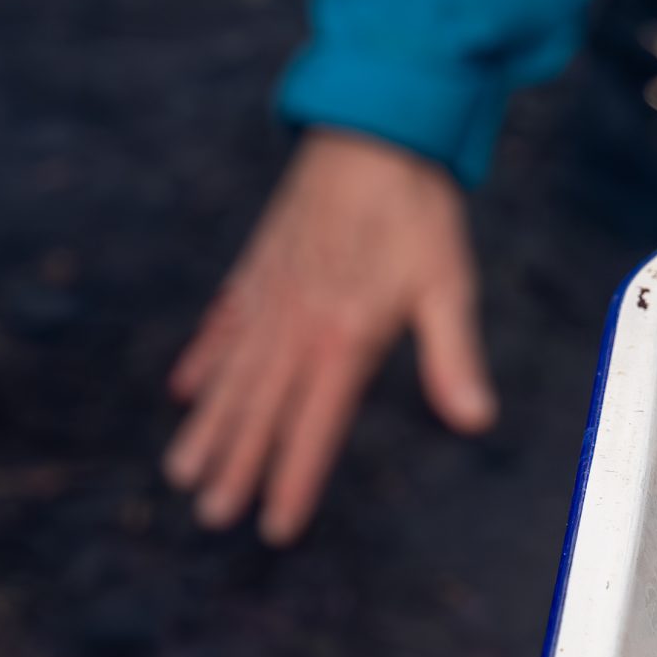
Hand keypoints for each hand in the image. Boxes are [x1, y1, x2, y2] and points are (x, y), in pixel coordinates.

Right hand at [165, 129, 495, 543]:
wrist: (372, 128)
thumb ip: (454, 357)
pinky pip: (225, 324)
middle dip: (235, 466)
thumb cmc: (418, 209)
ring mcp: (271, 295)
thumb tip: (476, 420)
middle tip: (208, 515)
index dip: (293, 480)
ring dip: (208, 424)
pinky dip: (206, 358)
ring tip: (181, 469)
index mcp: (343, 337)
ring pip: (231, 374)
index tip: (274, 528)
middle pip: (260, 410)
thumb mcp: (448, 284)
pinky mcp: (260, 267)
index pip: (313, 427)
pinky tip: (186, 387)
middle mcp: (296, 324)